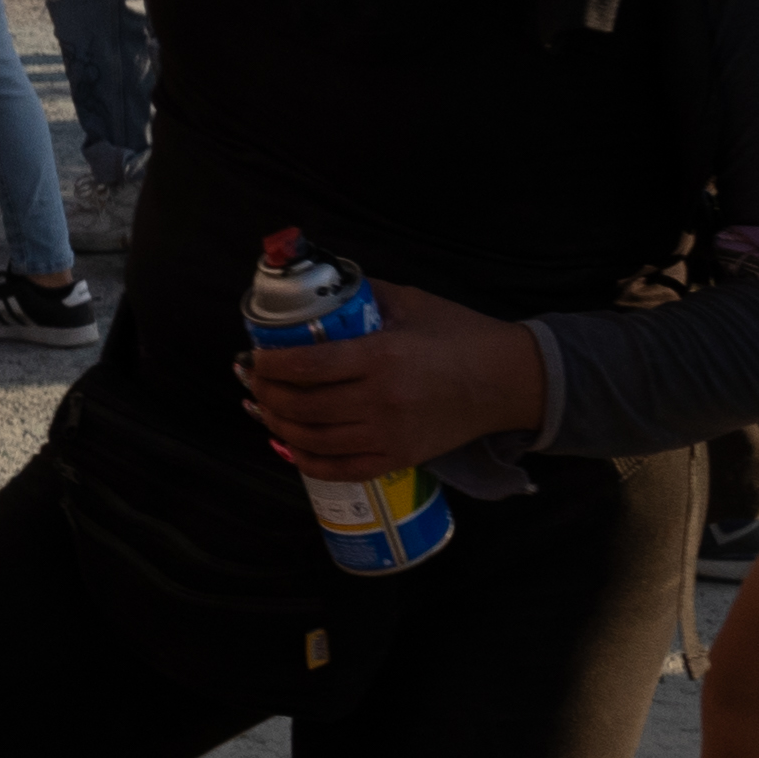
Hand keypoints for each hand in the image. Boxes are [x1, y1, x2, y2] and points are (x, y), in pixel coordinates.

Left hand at [235, 279, 541, 480]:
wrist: (507, 381)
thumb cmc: (460, 335)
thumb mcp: (411, 302)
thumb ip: (363, 295)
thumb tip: (319, 289)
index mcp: (382, 356)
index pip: (308, 366)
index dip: (271, 364)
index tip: (254, 356)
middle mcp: (381, 400)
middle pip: (302, 406)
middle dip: (266, 394)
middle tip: (251, 380)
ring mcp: (388, 435)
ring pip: (312, 439)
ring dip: (277, 425)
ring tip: (263, 408)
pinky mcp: (397, 459)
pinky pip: (338, 468)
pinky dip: (305, 459)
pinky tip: (287, 444)